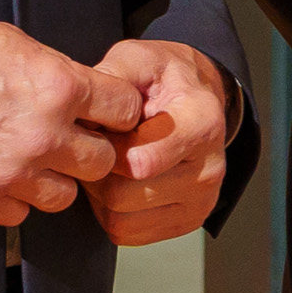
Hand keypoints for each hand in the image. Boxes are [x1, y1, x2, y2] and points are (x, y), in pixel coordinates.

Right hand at [0, 10, 135, 223]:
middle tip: (67, 140)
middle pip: (102, 162)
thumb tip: (89, 96)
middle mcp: (44, 135)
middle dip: (89, 150)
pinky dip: (13, 198)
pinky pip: (19, 214)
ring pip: (64, 196)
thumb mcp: (16, 43)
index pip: (125, 111)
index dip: (116, 112)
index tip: (103, 113)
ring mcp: (11, 171)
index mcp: (59, 88)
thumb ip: (59, 74)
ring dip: (53, 180)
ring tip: (30, 160)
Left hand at [87, 36, 234, 250]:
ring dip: (100, 196)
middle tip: (98, 149)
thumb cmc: (162, 80)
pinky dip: (111, 213)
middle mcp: (209, 169)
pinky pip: (127, 234)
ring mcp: (201, 200)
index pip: (139, 162)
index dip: (104, 149)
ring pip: (121, 219)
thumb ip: (112, 75)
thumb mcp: (138, 59)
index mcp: (201, 125)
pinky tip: (120, 185)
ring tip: (110, 166)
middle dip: (97, 174)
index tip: (102, 128)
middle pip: (124, 195)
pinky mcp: (188, 221)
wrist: (196, 99)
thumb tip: (82, 107)